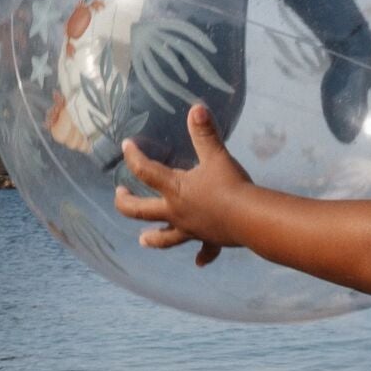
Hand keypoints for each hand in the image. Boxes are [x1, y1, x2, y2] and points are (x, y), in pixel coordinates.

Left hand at [114, 104, 251, 266]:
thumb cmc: (230, 186)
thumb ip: (205, 134)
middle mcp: (175, 212)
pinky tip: (199, 262)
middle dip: (126, 202)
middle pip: (140, 211)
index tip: (127, 146)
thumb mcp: (216, 156)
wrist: (249, 218)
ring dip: (152, 238)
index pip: (145, 171)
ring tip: (142, 240)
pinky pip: (204, 251)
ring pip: (165, 237)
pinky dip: (202, 256)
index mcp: (174, 188)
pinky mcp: (209, 240)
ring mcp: (190, 229)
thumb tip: (196, 108)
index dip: (133, 156)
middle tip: (120, 194)